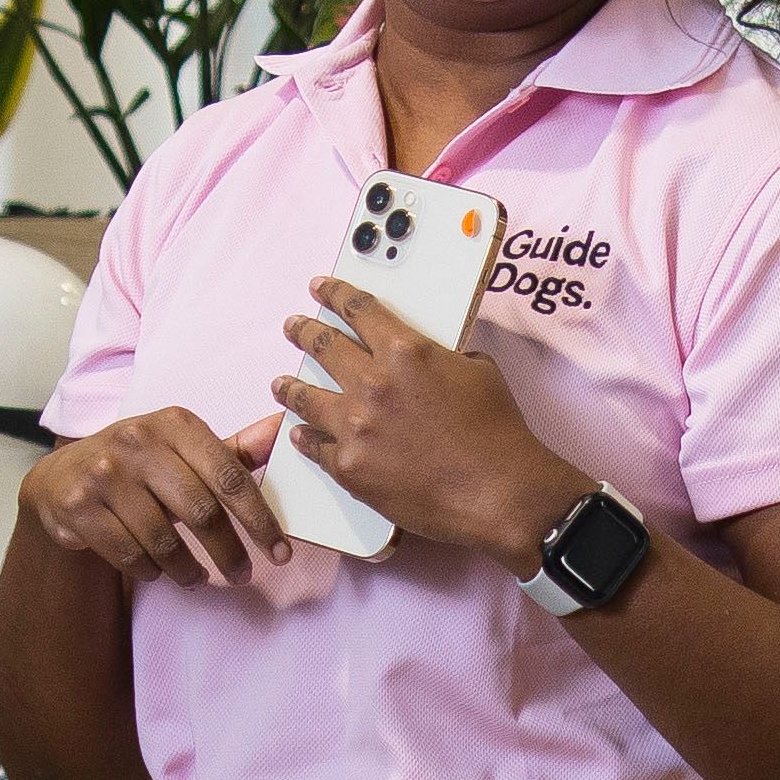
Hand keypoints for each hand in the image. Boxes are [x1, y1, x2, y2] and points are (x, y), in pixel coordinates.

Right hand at [19, 400, 296, 596]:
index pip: (229, 476)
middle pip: (201, 513)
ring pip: (164, 542)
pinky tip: (157, 571)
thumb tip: (280, 431)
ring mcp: (104, 474)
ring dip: (188, 570)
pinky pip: (130, 556)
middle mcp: (137, 441)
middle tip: (242, 576)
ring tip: (197, 578)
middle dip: (229, 553)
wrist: (61, 479)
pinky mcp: (78, 506)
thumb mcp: (182, 450)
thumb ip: (232, 450)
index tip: (280, 553)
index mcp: (174, 424)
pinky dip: (151, 572)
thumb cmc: (139, 466)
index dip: (260, 520)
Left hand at [275, 281, 572, 560]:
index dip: (335, 294)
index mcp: (406, 352)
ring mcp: (356, 427)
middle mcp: (373, 383)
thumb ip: (446, 359)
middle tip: (294, 327)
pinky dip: (304, 438)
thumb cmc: (497, 433)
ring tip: (281, 383)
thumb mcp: (480, 373)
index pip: (359, 310)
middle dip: (304, 332)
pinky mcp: (350, 468)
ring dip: (290, 386)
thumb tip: (436, 360)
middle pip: (324, 346)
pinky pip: (314, 447)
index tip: (320, 288)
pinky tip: (298, 433)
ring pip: (306, 398)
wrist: (498, 491)